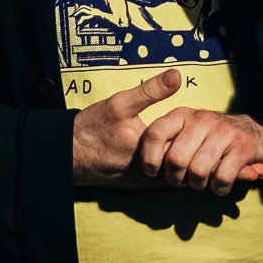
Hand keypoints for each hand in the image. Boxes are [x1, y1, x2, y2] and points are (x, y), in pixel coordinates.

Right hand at [72, 70, 187, 187]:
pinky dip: (170, 166)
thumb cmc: (91, 129)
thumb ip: (151, 90)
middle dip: (192, 146)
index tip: (196, 120)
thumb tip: (177, 75)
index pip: (190, 149)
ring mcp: (145, 184)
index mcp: (151, 155)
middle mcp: (151, 175)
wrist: (67, 154)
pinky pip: (165, 179)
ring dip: (182, 157)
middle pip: (186, 163)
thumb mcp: (120, 103)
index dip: (195, 132)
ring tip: (183, 138)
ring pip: (177, 173)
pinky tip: (168, 149)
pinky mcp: (139, 186)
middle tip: (194, 128)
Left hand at [133, 107, 262, 196]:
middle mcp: (202, 119)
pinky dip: (219, 188)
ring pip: (198, 170)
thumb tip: (147, 170)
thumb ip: (166, 148)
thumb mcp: (185, 136)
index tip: (153, 173)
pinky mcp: (243, 145)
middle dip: (177, 179)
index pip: (155, 134)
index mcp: (182, 115)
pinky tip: (220, 185)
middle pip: (176, 158)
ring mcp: (224, 130)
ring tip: (202, 182)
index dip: (149, 159)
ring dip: (198, 184)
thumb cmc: (209, 141)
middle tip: (183, 181)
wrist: (254, 132)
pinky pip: (222, 178)